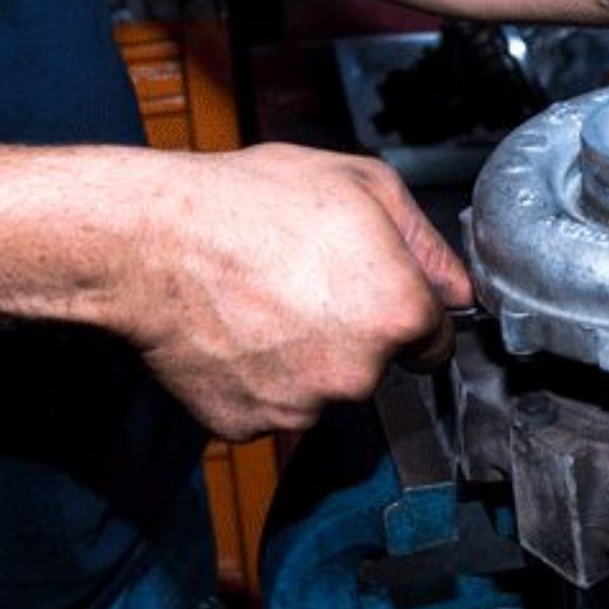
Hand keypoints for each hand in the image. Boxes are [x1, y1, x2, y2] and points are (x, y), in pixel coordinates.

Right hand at [122, 144, 469, 435]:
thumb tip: (458, 289)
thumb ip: (426, 243)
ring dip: (305, 358)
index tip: (378, 295)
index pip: (436, 341)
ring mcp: (302, 406)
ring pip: (323, 389)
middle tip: (305, 283)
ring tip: (263, 300)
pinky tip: (237, 330)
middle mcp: (359, 373)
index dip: (410, 312)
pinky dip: (258, 377)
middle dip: (354, 333)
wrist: (150, 240)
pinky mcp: (250, 424)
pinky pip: (270, 405)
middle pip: (377, 367)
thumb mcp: (362, 184)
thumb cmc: (248, 203)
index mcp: (398, 314)